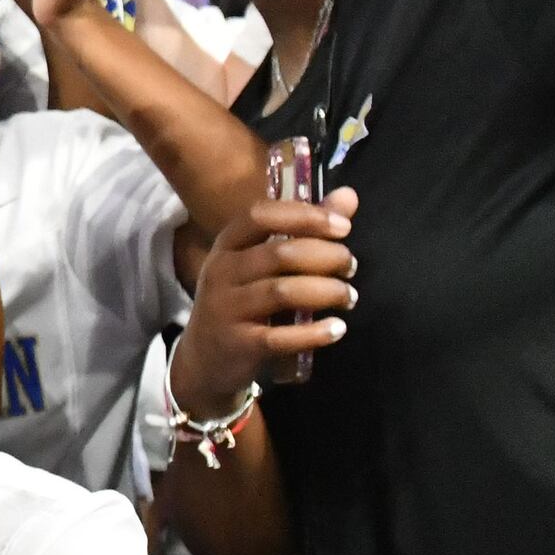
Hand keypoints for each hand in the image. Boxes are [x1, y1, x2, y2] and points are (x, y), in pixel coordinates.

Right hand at [169, 184, 356, 410]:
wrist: (204, 358)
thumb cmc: (241, 301)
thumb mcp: (261, 263)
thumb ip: (306, 228)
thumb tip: (349, 196)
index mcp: (228, 244)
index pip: (260, 215)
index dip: (304, 216)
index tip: (343, 227)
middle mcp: (222, 271)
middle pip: (279, 253)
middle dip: (326, 257)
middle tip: (350, 267)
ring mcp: (226, 308)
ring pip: (282, 292)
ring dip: (326, 292)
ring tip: (349, 297)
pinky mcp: (238, 344)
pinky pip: (281, 337)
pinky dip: (314, 333)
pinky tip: (337, 329)